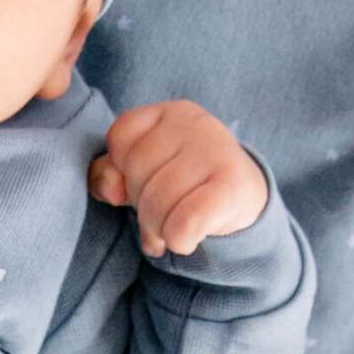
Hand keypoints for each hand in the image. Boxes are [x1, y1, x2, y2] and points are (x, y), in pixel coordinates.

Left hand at [87, 100, 268, 257]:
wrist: (244, 203)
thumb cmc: (182, 183)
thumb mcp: (141, 173)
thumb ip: (109, 174)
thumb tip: (111, 191)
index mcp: (169, 112)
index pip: (119, 138)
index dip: (122, 170)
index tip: (144, 183)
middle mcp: (195, 123)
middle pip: (137, 170)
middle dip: (139, 204)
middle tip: (157, 216)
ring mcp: (217, 151)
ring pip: (159, 200)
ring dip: (157, 230)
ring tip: (168, 232)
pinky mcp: (234, 186)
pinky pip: (185, 222)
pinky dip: (178, 240)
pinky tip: (185, 240)